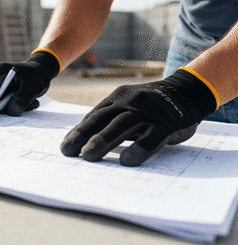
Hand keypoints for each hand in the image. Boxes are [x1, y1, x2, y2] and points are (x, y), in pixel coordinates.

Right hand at [0, 51, 59, 117]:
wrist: (39, 71)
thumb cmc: (37, 76)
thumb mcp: (34, 88)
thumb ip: (23, 99)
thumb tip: (11, 112)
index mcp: (1, 70)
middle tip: (9, 111)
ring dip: (2, 108)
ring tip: (26, 105)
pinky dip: (5, 107)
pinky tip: (24, 103)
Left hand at [60, 69, 216, 165]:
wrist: (186, 91)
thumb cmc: (149, 106)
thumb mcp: (128, 105)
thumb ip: (111, 119)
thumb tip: (87, 142)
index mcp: (118, 98)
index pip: (94, 116)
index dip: (79, 132)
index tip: (66, 147)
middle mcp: (130, 102)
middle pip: (104, 119)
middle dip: (84, 136)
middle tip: (69, 152)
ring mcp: (148, 112)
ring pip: (123, 125)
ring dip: (104, 140)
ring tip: (88, 156)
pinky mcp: (167, 124)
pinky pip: (152, 137)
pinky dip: (139, 148)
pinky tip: (127, 161)